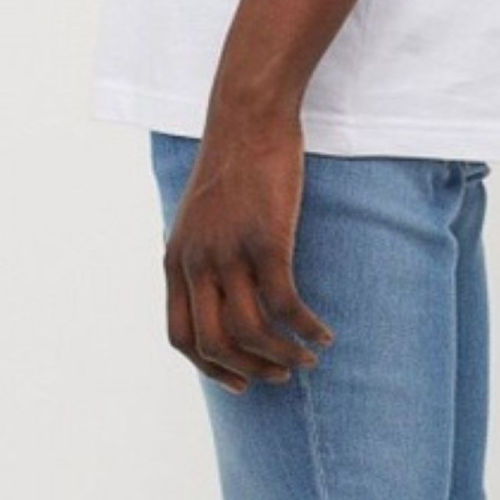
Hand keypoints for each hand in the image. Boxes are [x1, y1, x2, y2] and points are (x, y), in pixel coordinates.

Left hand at [163, 113, 336, 394]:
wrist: (248, 116)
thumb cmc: (233, 164)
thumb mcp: (201, 216)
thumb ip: (203, 256)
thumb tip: (221, 293)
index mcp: (176, 260)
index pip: (182, 336)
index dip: (210, 369)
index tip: (241, 382)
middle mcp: (196, 262)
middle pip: (214, 344)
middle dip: (250, 370)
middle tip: (281, 374)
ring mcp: (229, 252)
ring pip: (250, 331)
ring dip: (282, 355)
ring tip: (309, 357)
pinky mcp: (265, 240)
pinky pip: (285, 304)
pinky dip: (305, 327)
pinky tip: (323, 332)